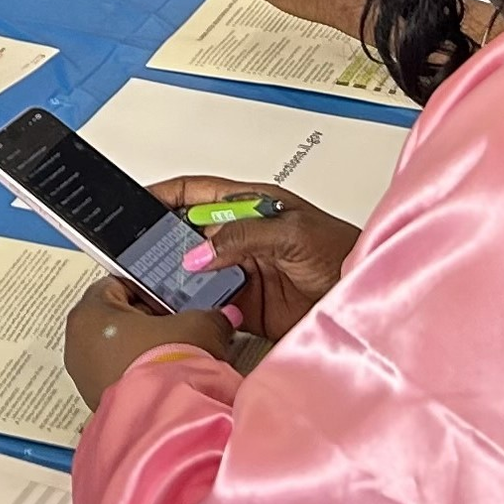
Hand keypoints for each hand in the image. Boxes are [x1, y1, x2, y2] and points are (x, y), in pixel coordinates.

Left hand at [64, 275, 233, 412]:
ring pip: (113, 347)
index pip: (118, 284)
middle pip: (113, 317)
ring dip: (139, 350)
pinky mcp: (91, 398)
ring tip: (171, 358)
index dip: (148, 291)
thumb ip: (211, 316)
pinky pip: (113, 373)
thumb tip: (224, 316)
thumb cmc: (167, 366)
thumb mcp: (197, 328)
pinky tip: (160, 379)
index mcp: (90, 310)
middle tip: (174, 330)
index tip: (170, 303)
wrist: (164, 421)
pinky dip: (132, 373)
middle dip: (144, 322)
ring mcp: (81, 372)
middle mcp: (76, 339)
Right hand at [146, 175, 359, 343]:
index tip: (135, 202)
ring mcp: (243, 272)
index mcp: (251, 206)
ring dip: (176, 278)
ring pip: (195, 272)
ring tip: (152, 283)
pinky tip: (181, 310)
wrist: (368, 299)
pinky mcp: (249, 307)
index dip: (165, 195)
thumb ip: (243, 237)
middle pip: (188, 234)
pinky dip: (194, 308)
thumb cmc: (343, 253)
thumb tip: (198, 252)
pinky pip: (210, 305)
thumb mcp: (292, 233)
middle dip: (162, 240)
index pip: (196, 193)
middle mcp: (242, 238)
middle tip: (136, 251)